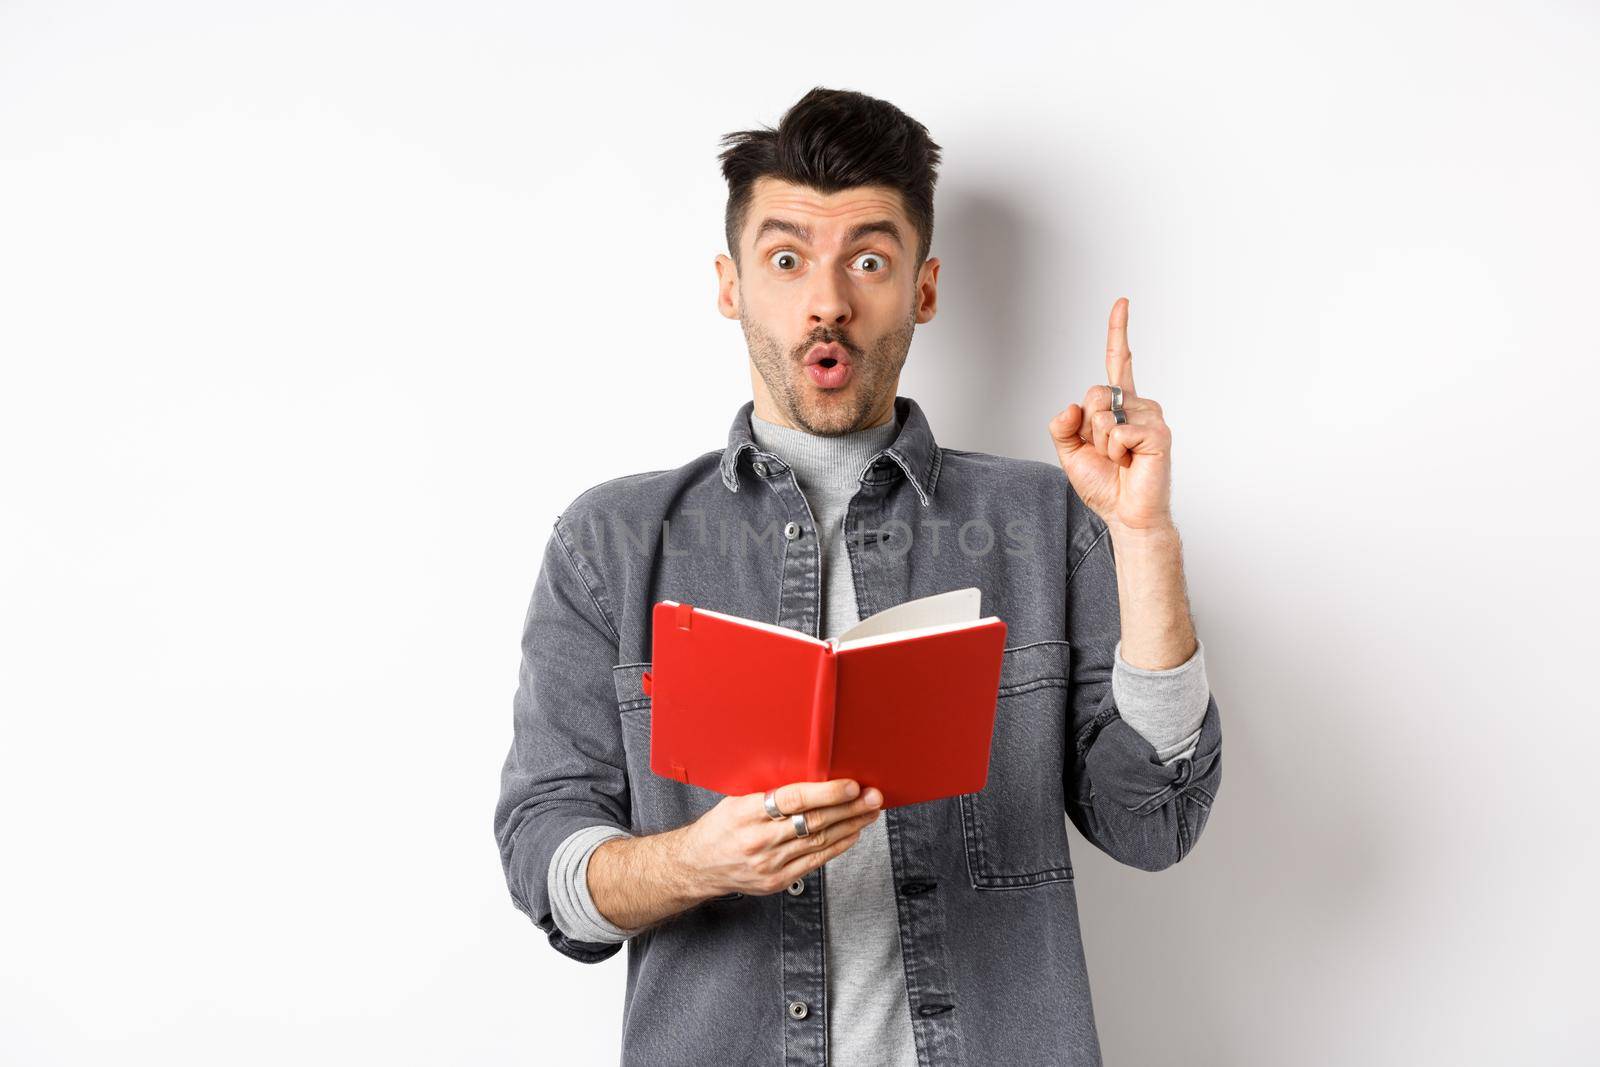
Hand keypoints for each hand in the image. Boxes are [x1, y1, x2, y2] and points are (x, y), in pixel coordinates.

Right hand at [681, 778, 882, 895]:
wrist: (697, 865)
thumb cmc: (720, 827)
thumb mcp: (735, 799)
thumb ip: (768, 789)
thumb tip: (809, 772)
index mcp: (746, 812)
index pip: (792, 800)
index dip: (825, 793)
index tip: (850, 786)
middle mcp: (758, 839)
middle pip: (812, 822)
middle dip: (848, 808)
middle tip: (872, 797)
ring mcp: (768, 863)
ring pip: (818, 842)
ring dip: (850, 826)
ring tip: (869, 812)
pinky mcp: (777, 881)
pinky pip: (815, 862)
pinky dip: (837, 846)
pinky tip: (852, 834)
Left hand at [1047, 297, 1174, 532]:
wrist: (1125, 514)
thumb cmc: (1105, 484)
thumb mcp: (1070, 453)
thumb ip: (1062, 427)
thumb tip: (1070, 406)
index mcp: (1118, 405)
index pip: (1118, 361)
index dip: (1118, 331)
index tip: (1122, 302)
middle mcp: (1137, 405)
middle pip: (1093, 394)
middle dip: (1087, 428)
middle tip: (1106, 452)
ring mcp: (1150, 417)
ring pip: (1102, 416)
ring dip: (1101, 445)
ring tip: (1120, 460)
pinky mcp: (1159, 433)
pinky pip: (1118, 432)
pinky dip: (1115, 452)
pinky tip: (1130, 462)